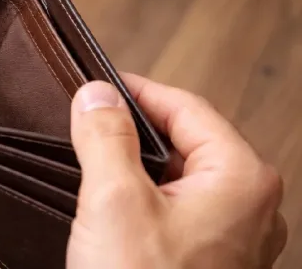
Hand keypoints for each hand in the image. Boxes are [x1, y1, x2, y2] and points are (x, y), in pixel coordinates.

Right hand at [66, 74, 286, 268]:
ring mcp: (233, 237)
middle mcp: (249, 206)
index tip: (97, 86)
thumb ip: (105, 137)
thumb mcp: (113, 200)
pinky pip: (178, 210)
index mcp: (241, 179)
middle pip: (186, 140)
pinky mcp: (210, 261)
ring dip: (136, 164)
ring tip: (92, 158)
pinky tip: (110, 203)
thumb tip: (96, 94)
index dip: (137, 91)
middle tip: (88, 121)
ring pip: (180, 176)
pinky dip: (144, 196)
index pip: (186, 107)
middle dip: (134, 129)